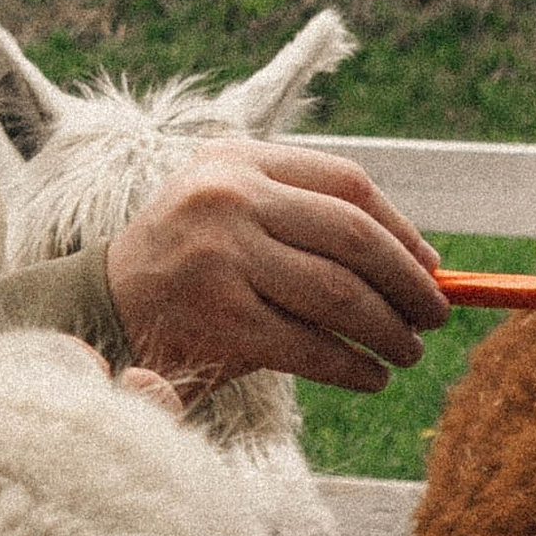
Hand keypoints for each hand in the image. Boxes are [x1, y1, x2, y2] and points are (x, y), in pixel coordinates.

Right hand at [103, 140, 447, 395]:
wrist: (99, 308)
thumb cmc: (189, 263)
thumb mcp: (234, 208)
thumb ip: (309, 218)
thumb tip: (425, 264)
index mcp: (236, 159)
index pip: (347, 183)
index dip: (402, 228)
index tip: (431, 265)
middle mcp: (226, 197)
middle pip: (354, 237)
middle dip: (408, 283)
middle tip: (436, 316)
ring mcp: (219, 256)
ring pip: (340, 294)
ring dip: (389, 330)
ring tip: (407, 351)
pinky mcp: (219, 319)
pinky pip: (312, 345)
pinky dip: (353, 366)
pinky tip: (370, 376)